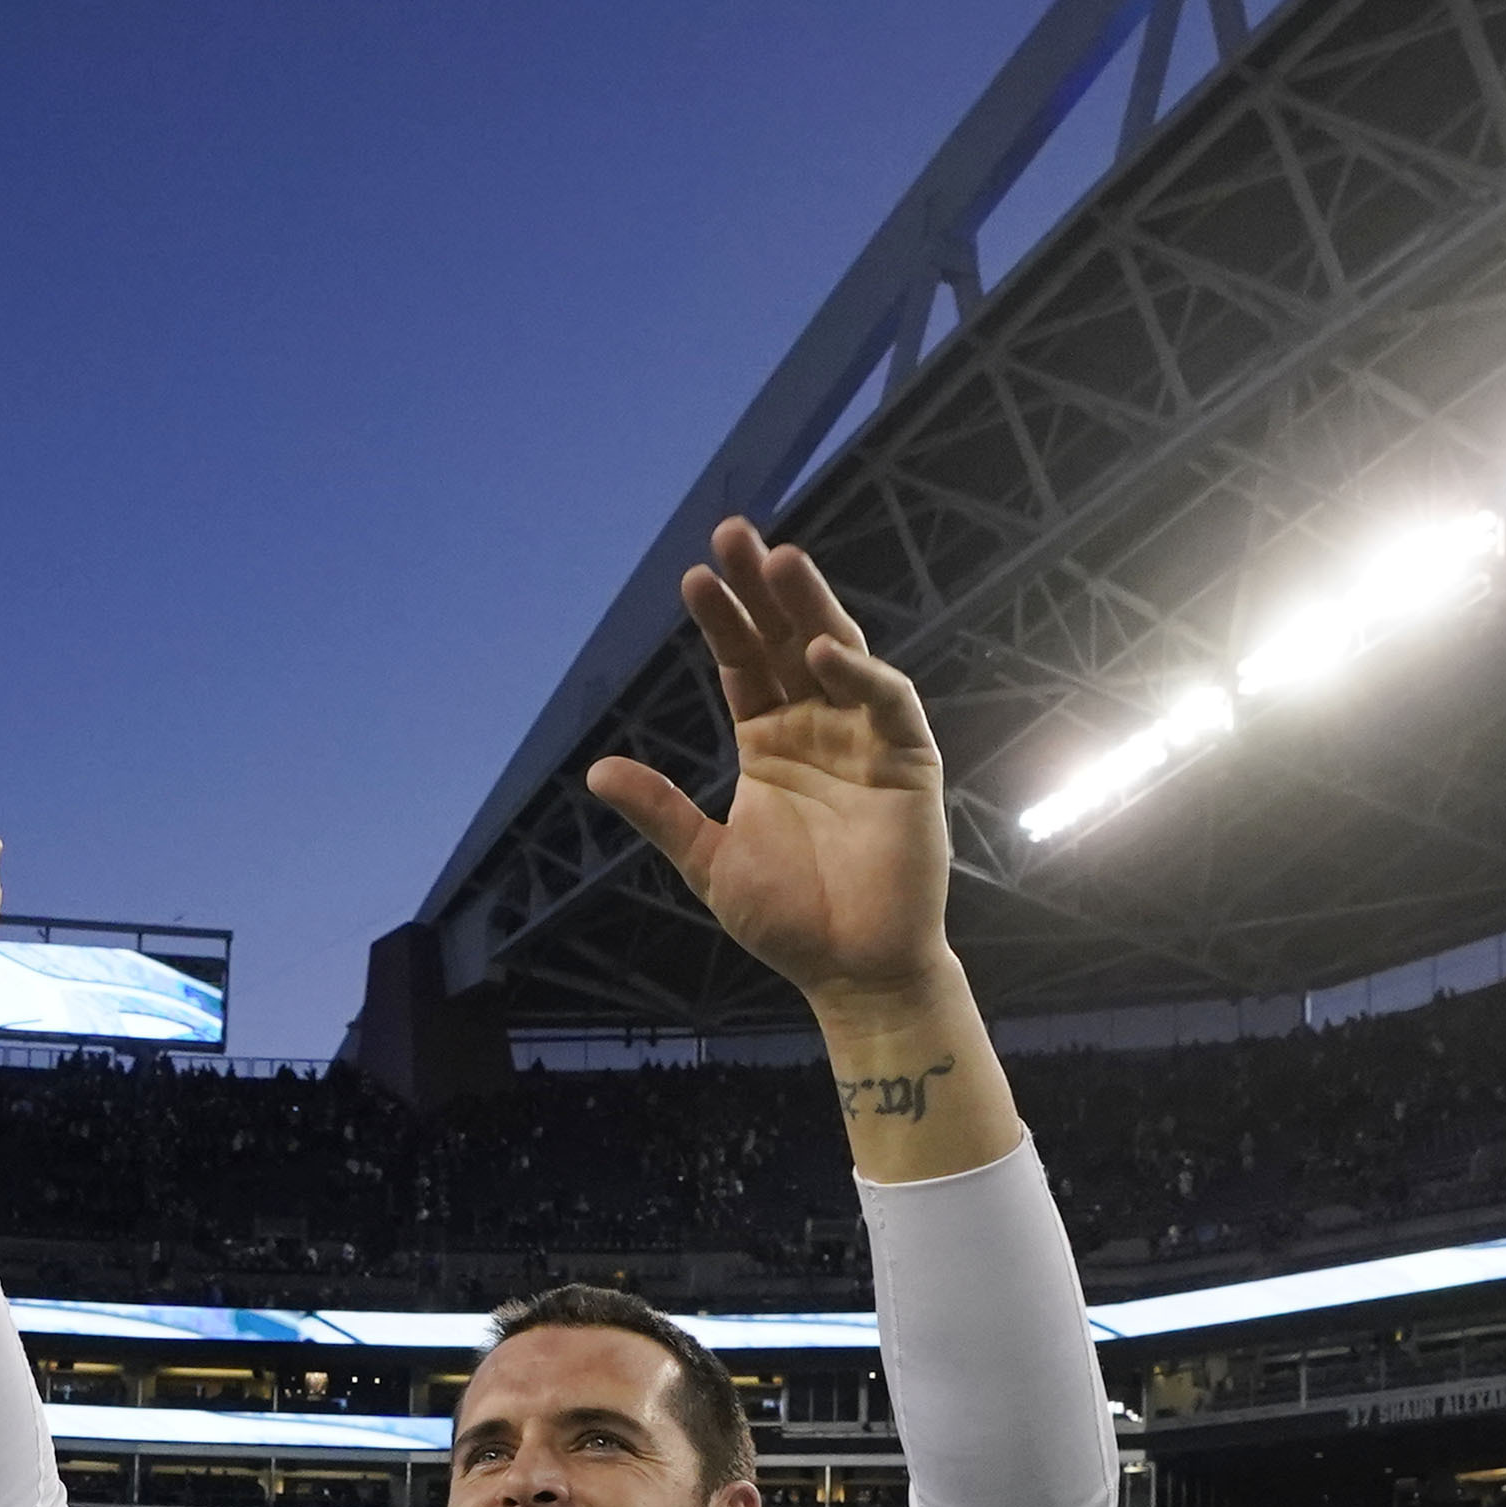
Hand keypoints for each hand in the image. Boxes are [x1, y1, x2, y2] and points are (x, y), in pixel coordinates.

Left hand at [585, 520, 949, 1017]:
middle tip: (734, 535)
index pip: (743, 663)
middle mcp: (818, 728)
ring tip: (780, 561)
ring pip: (839, 653)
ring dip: (811, 607)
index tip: (693, 580)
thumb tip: (596, 770)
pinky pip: (887, 704)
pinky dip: (859, 676)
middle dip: (765, 589)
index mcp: (769, 742)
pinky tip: (820, 655)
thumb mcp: (708, 860)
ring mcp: (865, 739)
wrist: (852, 971)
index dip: (721, 621)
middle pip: (787, 640)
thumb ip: (661, 811)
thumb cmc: (789, 920)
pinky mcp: (909, 763)